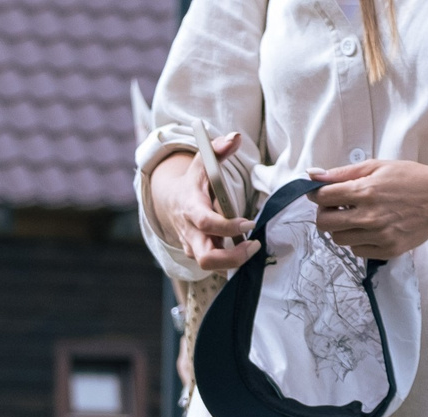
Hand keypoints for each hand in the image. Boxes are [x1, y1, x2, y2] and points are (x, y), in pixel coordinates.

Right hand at [150, 132, 258, 274]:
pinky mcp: (200, 256)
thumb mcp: (202, 163)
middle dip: (233, 258)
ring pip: (212, 267)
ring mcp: (194, 248)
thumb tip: (235, 138)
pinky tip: (247, 254)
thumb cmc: (193, 182)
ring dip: (235, 263)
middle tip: (255, 246)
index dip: (227, 227)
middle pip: (207, 258)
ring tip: (253, 248)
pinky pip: (217, 267)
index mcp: (191, 208)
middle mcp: (190, 233)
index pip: (206, 223)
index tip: (250, 223)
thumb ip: (218, 150)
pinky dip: (233, 265)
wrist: (172, 203)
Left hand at [308, 160, 427, 260]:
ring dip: (341, 227)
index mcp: (364, 192)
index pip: (322, 198)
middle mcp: (369, 217)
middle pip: (324, 223)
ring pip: (339, 239)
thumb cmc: (411, 178)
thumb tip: (312, 175)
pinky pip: (357, 251)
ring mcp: (378, 236)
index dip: (317, 195)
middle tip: (337, 207)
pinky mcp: (387, 250)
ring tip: (356, 216)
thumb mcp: (378, 166)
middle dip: (325, 213)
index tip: (322, 194)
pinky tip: (370, 228)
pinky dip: (357, 241)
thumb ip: (343, 173)